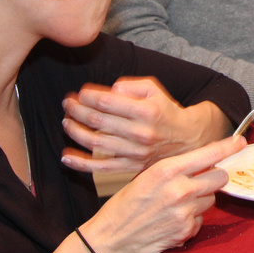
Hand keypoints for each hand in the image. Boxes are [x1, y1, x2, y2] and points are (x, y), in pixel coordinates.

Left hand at [60, 77, 231, 173]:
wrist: (187, 139)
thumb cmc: (166, 111)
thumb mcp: (155, 89)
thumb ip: (131, 84)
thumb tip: (109, 89)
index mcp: (145, 111)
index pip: (107, 101)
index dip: (87, 96)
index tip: (79, 93)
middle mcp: (140, 132)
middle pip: (98, 121)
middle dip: (76, 110)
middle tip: (67, 104)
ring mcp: (134, 153)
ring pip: (95, 143)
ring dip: (75, 132)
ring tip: (66, 122)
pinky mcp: (131, 167)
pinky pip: (101, 168)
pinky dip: (80, 164)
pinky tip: (66, 156)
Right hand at [81, 135, 245, 252]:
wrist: (108, 240)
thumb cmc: (123, 207)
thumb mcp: (145, 177)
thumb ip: (173, 170)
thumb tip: (198, 164)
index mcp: (167, 169)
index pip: (208, 154)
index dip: (227, 147)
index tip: (240, 142)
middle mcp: (180, 189)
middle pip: (219, 178)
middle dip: (213, 179)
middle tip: (198, 183)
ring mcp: (184, 212)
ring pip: (211, 200)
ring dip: (200, 202)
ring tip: (176, 205)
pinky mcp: (185, 232)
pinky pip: (200, 221)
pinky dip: (191, 222)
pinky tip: (172, 222)